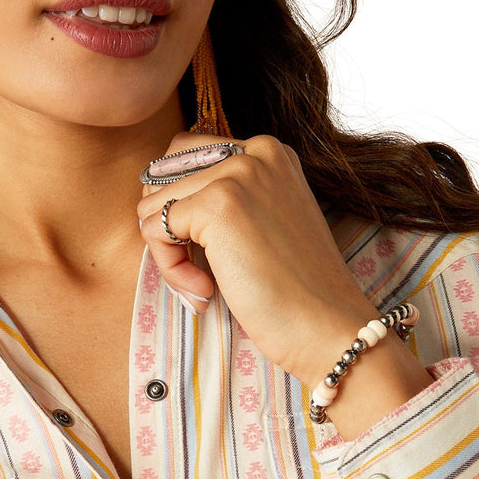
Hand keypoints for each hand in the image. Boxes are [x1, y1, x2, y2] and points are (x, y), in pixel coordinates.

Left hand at [137, 131, 380, 388]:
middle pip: (161, 175)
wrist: (327, 327)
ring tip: (207, 284)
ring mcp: (236, 174)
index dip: (180, 205)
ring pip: (152, 205)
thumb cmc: (294, 288)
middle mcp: (253, 151)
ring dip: (168, 254)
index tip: (207, 249)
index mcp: (267, 151)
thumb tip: (151, 197)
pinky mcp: (217, 205)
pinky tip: (206, 290)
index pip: (185, 153)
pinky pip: (154, 231)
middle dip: (166, 224)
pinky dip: (170, 269)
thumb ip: (223, 198)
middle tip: (196, 267)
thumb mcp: (263, 221)